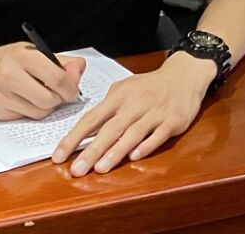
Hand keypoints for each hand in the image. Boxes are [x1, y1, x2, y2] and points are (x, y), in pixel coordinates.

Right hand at [0, 44, 83, 120]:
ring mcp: (2, 95)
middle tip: (61, 95)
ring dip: (47, 107)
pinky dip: (33, 111)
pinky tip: (28, 100)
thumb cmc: (13, 61)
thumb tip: (78, 75)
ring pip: (39, 112)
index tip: (74, 90)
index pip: (56, 77)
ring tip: (43, 95)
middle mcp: (9, 75)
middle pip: (48, 99)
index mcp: (23, 56)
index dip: (70, 88)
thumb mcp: (38, 52)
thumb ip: (64, 62)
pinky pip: (26, 118)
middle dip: (60, 100)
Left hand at [52, 53, 209, 175]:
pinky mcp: (173, 120)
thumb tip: (85, 130)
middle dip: (92, 150)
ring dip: (116, 151)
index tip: (59, 156)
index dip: (74, 138)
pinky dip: (146, 146)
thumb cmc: (150, 86)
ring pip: (133, 133)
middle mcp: (136, 103)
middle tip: (76, 170)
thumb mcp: (125, 89)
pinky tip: (135, 157)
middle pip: (110, 129)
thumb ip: (106, 108)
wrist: (185, 74)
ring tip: (100, 168)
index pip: (92, 118)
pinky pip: (158, 134)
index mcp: (119, 96)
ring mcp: (155, 112)